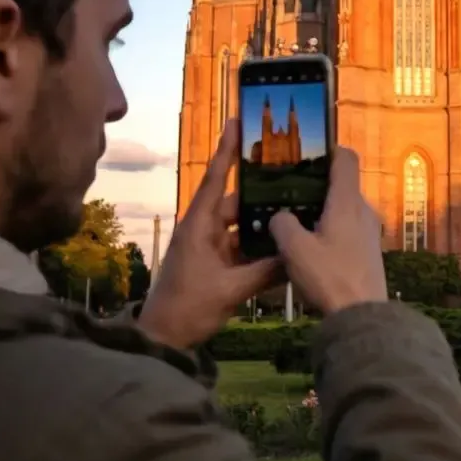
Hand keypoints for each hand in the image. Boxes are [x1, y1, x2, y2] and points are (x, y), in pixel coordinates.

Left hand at [137, 119, 279, 350]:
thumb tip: (297, 253)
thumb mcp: (230, 290)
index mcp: (199, 225)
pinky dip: (256, 245)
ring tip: (292, 211)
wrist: (162, 340)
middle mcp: (202, 230)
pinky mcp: (212, 264)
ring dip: (260, 223)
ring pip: (240, 226)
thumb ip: (265, 271)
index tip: (235, 121)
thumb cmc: (188, 308)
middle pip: (236, 202)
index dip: (227, 149)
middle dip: (260, 193)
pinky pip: (239, 246)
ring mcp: (206, 247)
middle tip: (289, 177)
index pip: (216, 178)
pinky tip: (280, 245)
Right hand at [270, 147, 387, 316]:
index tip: (306, 153)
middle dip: (316, 185)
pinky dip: (330, 229)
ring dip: (322, 211)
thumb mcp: (294, 250)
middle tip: (288, 191)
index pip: (346, 158)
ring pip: (344, 209)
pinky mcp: (369, 252)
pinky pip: (348, 229)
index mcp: (347, 201)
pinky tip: (310, 247)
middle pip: (342, 184)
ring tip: (295, 221)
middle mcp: (363, 210)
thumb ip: (282, 224)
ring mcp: (370, 232)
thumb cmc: (329, 277)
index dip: (328, 149)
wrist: (362, 317)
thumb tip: (280, 216)